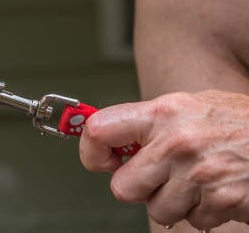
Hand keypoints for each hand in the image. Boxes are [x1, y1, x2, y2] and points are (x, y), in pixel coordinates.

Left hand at [79, 90, 248, 229]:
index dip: (92, 149)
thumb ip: (154, 122)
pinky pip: (193, 221)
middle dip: (138, 188)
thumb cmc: (241, 122)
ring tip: (198, 181)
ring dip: (175, 203)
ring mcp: (198, 175)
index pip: (100, 129)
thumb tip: (115, 140)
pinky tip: (220, 190)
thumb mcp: (193, 105)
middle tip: (158, 177)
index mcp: (162, 113)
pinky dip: (205, 212)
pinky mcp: (220, 201)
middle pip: (123, 187)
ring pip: (158, 210)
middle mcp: (175, 143)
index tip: (98, 158)